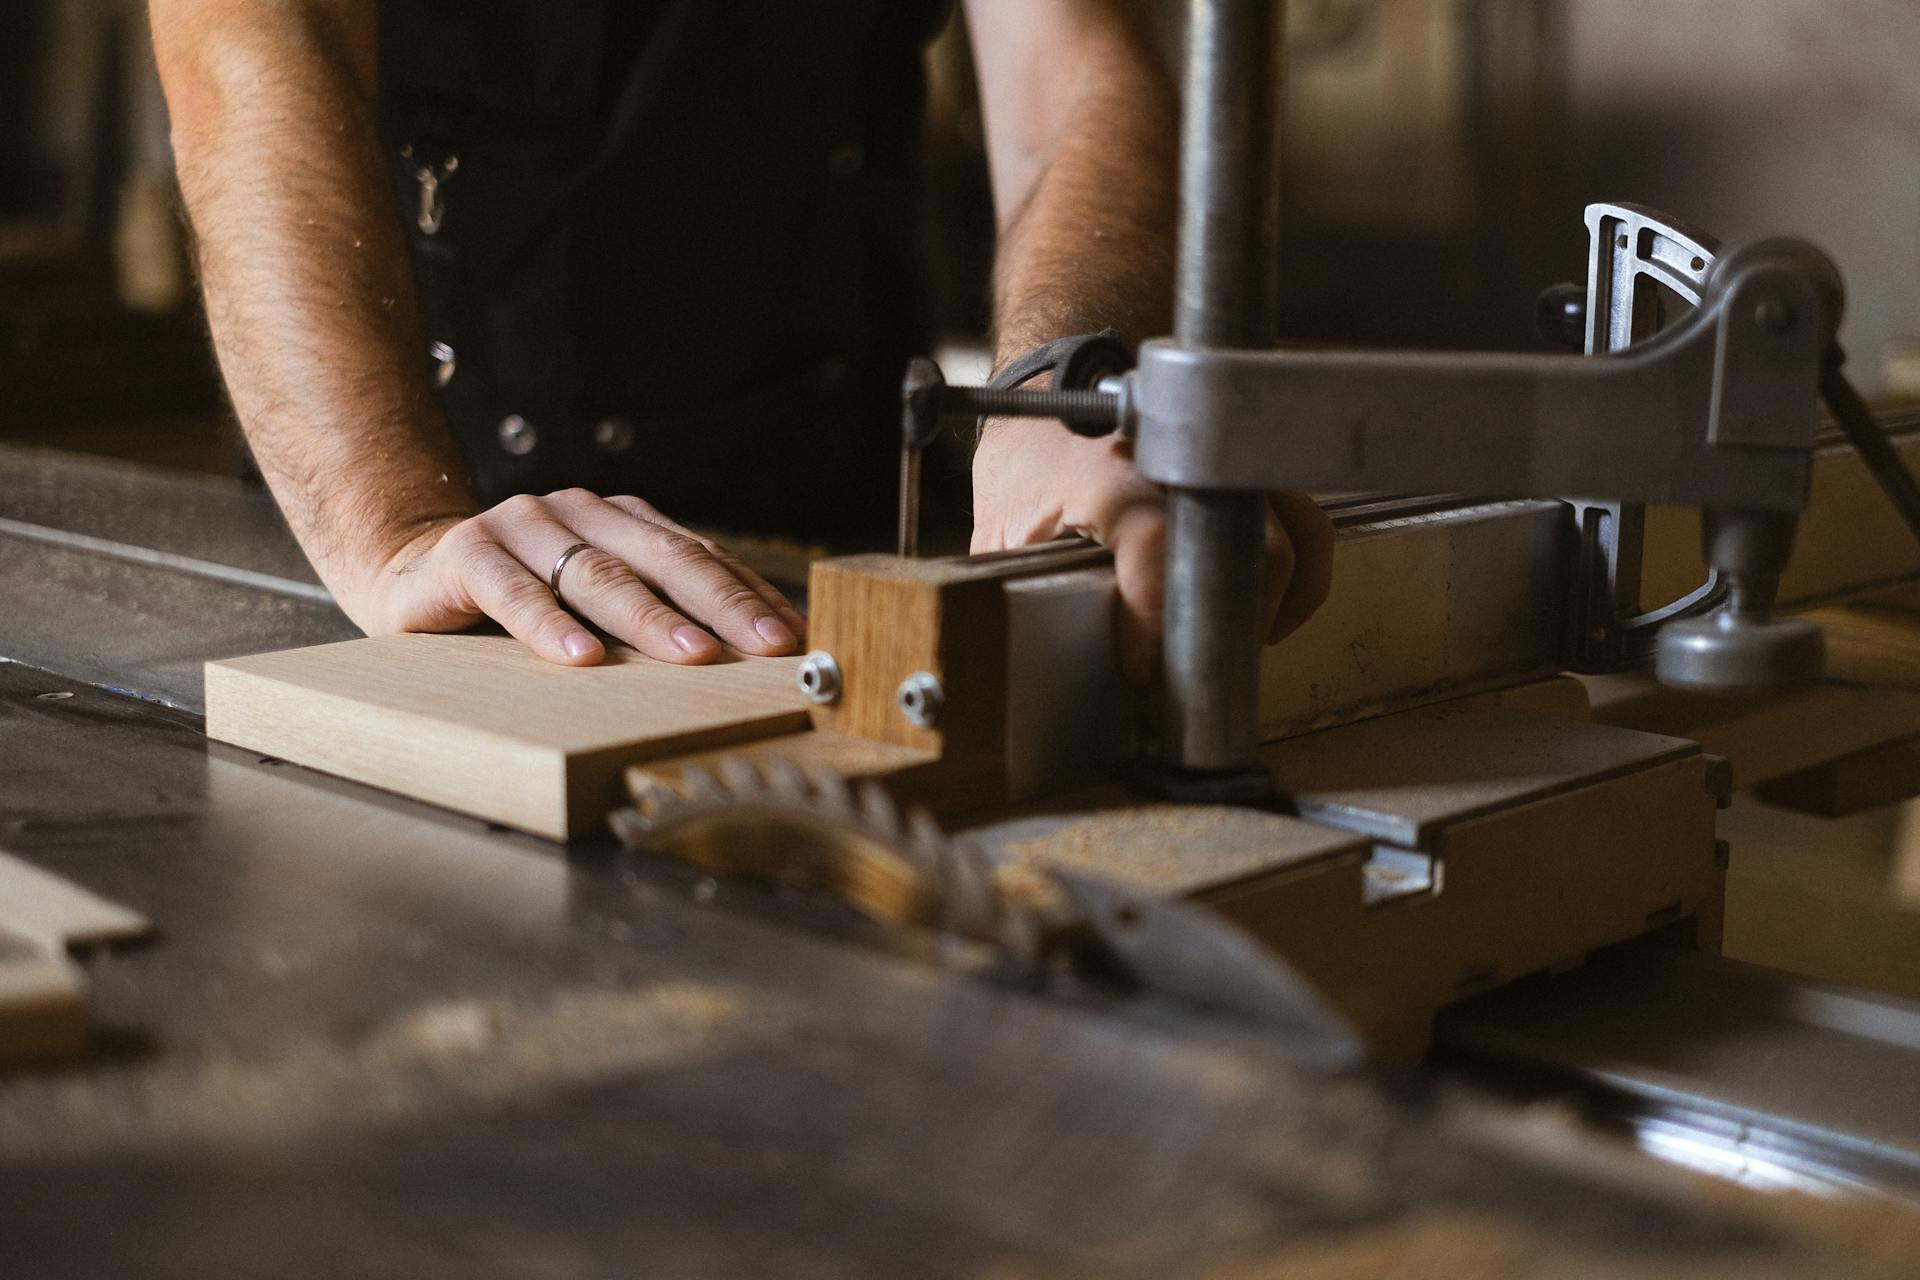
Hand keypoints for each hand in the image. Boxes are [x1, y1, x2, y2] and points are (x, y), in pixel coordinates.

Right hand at [343, 490, 807, 665]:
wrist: (406, 575)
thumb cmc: (518, 605)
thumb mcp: (595, 607)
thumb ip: (657, 616)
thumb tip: (748, 658)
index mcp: (622, 522)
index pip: (700, 557)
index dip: (749, 596)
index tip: (794, 637)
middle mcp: (580, 513)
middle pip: (664, 560)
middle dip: (722, 606)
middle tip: (766, 646)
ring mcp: (524, 526)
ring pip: (598, 575)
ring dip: (651, 619)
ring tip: (694, 657)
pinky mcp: (468, 553)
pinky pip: (513, 592)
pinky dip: (547, 626)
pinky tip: (581, 657)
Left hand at [971, 421, 1333, 681]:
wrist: (1062, 394)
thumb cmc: (1031, 461)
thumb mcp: (1004, 531)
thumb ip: (1026, 589)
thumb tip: (1046, 661)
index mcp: (1111, 473)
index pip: (1161, 552)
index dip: (1155, 627)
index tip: (1140, 668)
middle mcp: (1184, 457)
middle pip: (1250, 554)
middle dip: (1219, 629)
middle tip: (1180, 670)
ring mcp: (1230, 455)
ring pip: (1295, 540)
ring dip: (1267, 605)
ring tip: (1220, 640)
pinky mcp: (1257, 463)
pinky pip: (1308, 527)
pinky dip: (1296, 577)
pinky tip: (1259, 611)